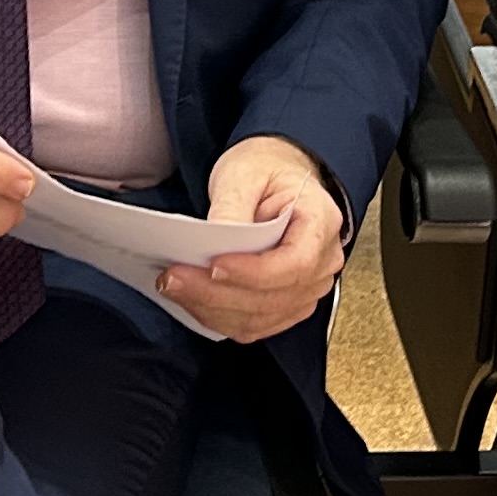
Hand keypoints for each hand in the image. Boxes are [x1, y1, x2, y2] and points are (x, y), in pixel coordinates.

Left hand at [161, 136, 348, 341]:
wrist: (275, 177)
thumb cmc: (266, 170)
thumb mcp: (245, 173)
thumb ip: (232, 207)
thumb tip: (214, 240)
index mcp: (322, 223)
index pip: (295, 264)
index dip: (254, 273)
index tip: (214, 265)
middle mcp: (322, 263)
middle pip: (273, 297)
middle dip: (217, 293)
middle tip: (174, 276)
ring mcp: (307, 290)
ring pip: (259, 318)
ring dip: (211, 308)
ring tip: (173, 285)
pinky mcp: (285, 306)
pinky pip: (251, 325)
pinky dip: (216, 316)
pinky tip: (189, 298)